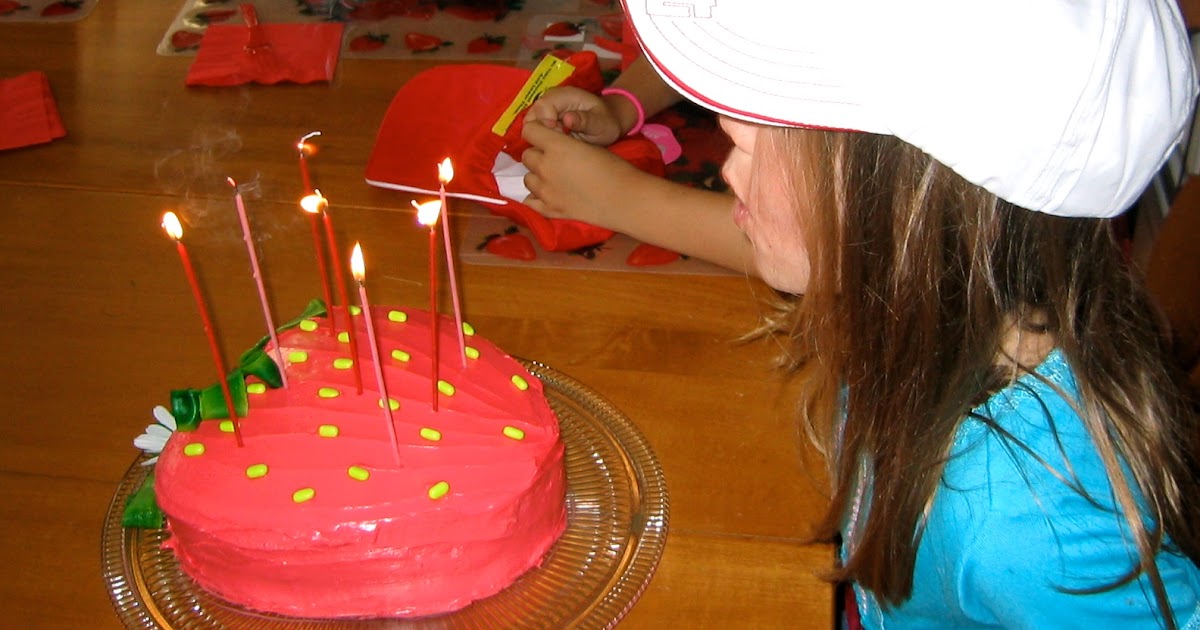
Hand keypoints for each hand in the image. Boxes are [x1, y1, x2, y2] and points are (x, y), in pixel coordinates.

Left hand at [520, 122, 642, 226]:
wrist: (625, 199)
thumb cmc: (614, 168)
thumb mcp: (588, 145)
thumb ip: (564, 144)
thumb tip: (551, 144)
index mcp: (556, 146)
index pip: (529, 130)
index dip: (537, 131)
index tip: (546, 136)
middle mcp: (545, 167)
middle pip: (527, 155)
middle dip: (538, 154)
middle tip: (555, 159)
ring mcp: (545, 191)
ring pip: (527, 178)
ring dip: (537, 175)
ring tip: (553, 178)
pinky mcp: (550, 210)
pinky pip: (530, 201)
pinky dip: (536, 197)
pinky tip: (547, 195)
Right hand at [523, 86, 625, 146]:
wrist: (608, 122)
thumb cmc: (606, 122)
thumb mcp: (600, 123)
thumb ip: (585, 121)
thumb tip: (567, 119)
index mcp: (565, 95)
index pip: (542, 107)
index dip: (547, 125)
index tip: (562, 136)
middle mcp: (551, 98)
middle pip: (531, 115)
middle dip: (542, 132)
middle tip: (560, 142)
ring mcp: (545, 108)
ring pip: (530, 124)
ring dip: (541, 136)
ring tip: (559, 142)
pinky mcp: (544, 118)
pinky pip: (534, 129)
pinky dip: (542, 138)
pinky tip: (556, 143)